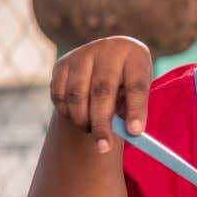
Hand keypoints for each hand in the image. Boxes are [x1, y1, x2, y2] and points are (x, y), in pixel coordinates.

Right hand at [50, 37, 151, 152]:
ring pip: (77, 95)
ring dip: (82, 120)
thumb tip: (128, 134)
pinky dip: (67, 112)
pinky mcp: (61, 64)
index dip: (136, 110)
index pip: (136, 85)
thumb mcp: (137, 89)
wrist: (106, 59)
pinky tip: (78, 119)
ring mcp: (81, 55)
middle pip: (102, 91)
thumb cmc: (127, 81)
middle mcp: (107, 50)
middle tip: (105, 147)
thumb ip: (133, 109)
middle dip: (102, 123)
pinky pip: (59, 95)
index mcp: (134, 55)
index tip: (135, 133)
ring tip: (92, 132)